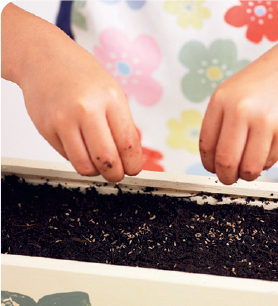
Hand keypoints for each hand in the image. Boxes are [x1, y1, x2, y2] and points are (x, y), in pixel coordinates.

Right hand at [2, 4, 141, 182]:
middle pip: (107, 160)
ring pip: (84, 166)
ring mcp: (63, 120)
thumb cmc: (83, 77)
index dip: (133, 164)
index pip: (128, 144)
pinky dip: (78, 158)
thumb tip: (130, 158)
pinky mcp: (46, 129)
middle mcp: (87, 109)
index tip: (133, 169)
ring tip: (98, 164)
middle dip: (115, 175)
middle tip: (116, 174)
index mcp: (110, 98)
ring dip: (96, 172)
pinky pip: (67, 158)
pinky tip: (80, 145)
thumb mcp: (112, 93)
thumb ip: (122, 125)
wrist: (43, 57)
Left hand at [199, 46, 277, 184]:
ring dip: (248, 174)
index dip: (209, 164)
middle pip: (225, 161)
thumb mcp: (235, 92)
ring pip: (249, 168)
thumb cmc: (269, 79)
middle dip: (226, 177)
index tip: (214, 169)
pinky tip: (268, 150)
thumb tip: (216, 160)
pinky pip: (270, 161)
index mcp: (221, 99)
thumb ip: (223, 121)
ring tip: (250, 168)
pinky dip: (266, 163)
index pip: (207, 145)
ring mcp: (264, 120)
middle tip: (230, 178)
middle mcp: (240, 109)